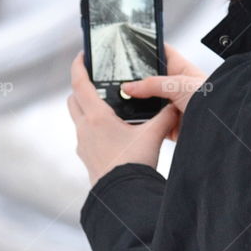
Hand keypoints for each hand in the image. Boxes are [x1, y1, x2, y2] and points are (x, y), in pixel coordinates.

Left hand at [67, 50, 178, 186]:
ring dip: (86, 108)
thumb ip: (165, 116)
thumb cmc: (134, 164)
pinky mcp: (86, 156)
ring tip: (107, 105)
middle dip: (82, 87)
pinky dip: (92, 126)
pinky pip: (84, 134)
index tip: (82, 55)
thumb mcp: (154, 135)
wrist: (122, 196)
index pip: (79, 83)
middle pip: (74, 98)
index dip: (79, 66)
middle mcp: (84, 128)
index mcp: (97, 117)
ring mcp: (82, 143)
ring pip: (78, 117)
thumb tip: (176, 104)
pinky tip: (111, 131)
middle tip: (97, 80)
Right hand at [120, 42, 208, 142]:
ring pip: (150, 103)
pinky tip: (136, 120)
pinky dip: (145, 124)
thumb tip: (129, 86)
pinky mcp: (171, 125)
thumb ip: (151, 84)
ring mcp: (173, 106)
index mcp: (181, 70)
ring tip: (127, 101)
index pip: (163, 53)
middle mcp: (177, 87)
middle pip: (151, 81)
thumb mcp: (177, 84)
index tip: (134, 45)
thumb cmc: (212, 97)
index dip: (150, 48)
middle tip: (122, 81)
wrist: (221, 124)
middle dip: (138, 83)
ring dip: (141, 104)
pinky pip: (153, 124)